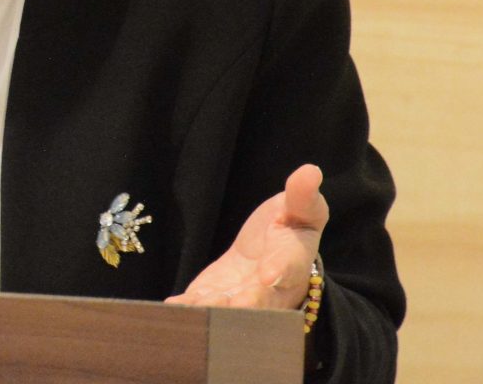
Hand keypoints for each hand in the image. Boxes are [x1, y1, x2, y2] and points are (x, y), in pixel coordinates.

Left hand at [166, 164, 327, 309]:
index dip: (280, 270)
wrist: (272, 252)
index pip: (289, 266)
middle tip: (229, 305)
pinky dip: (188, 308)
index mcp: (293, 261)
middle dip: (245, 304)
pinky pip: (203, 305)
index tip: (270, 274)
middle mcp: (270, 290)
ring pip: (229, 309)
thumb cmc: (291, 229)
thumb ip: (302, 196)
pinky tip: (171, 309)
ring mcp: (240, 298)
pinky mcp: (215, 296)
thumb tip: (311, 171)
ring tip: (195, 310)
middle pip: (259, 301)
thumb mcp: (301, 210)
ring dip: (212, 310)